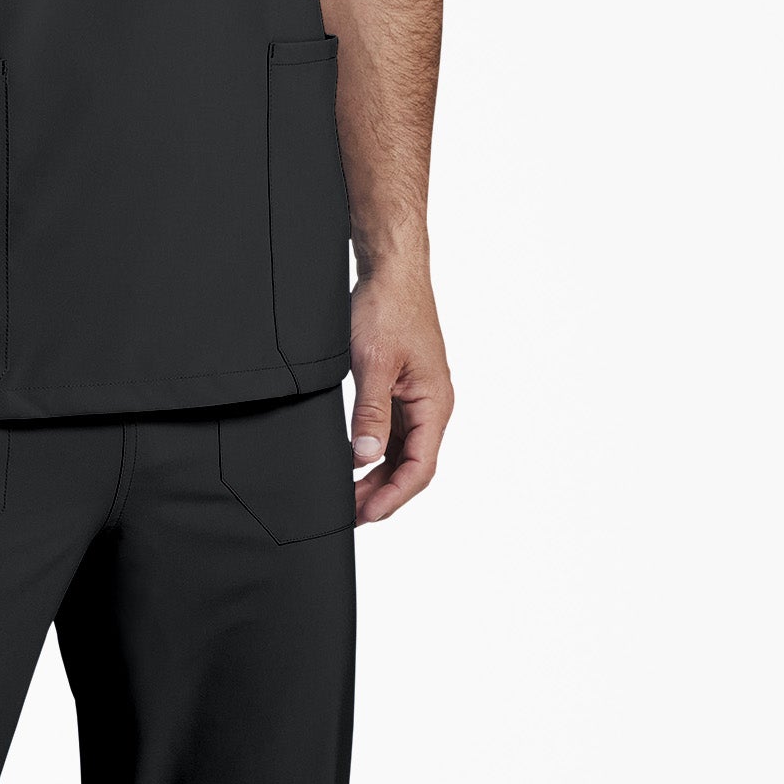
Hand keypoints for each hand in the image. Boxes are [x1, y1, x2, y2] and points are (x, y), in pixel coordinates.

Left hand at [349, 263, 452, 523]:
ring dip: (377, 474)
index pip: (419, 468)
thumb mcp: (373, 363)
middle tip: (349, 513)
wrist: (390, 269)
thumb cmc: (389, 307)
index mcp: (435, 404)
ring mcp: (417, 396)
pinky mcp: (402, 386)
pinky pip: (392, 429)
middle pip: (411, 465)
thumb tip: (364, 458)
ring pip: (401, 450)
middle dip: (382, 493)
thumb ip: (370, 413)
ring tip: (348, 494)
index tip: (365, 514)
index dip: (392, 496)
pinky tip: (353, 459)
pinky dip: (374, 449)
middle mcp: (431, 405)